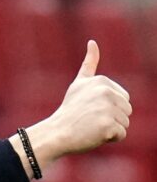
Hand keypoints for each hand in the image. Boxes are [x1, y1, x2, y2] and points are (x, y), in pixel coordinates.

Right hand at [10, 40, 132, 178]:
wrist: (55, 133)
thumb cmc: (69, 111)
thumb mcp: (79, 84)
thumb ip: (89, 64)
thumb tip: (93, 42)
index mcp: (102, 82)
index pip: (123, 99)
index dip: (109, 108)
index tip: (90, 109)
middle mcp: (105, 93)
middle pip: (127, 111)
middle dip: (112, 119)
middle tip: (90, 120)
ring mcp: (107, 109)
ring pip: (125, 123)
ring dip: (110, 129)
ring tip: (90, 127)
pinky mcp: (108, 125)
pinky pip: (121, 135)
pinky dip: (109, 139)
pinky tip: (93, 135)